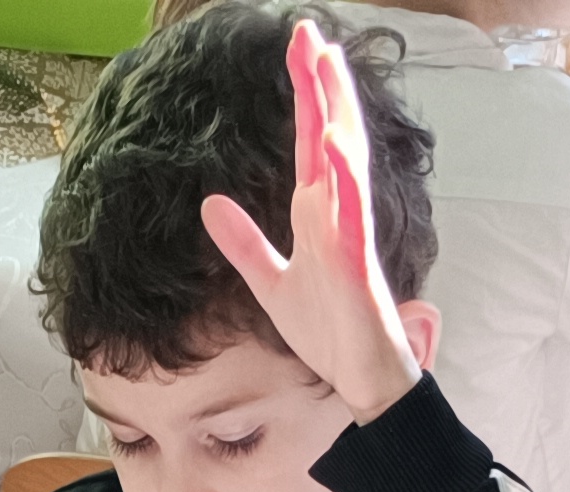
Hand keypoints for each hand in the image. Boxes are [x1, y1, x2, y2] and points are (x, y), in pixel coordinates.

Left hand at [197, 20, 424, 425]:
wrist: (359, 380)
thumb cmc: (329, 331)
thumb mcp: (272, 283)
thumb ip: (245, 243)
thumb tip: (210, 203)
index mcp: (318, 212)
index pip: (310, 138)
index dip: (305, 92)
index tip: (298, 45)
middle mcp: (338, 213)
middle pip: (331, 133)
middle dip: (322, 84)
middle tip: (310, 32)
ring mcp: (350, 235)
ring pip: (347, 162)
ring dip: (338, 114)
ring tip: (327, 65)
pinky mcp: (357, 266)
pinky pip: (351, 217)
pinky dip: (344, 182)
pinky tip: (335, 148)